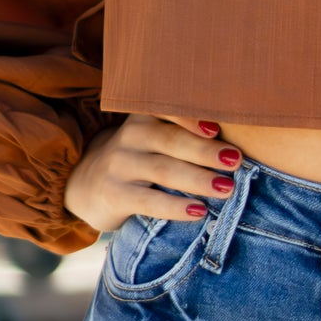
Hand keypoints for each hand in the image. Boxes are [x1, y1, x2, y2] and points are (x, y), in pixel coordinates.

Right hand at [62, 112, 238, 234]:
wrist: (84, 185)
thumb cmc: (136, 159)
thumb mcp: (151, 138)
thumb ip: (182, 133)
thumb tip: (236, 142)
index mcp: (144, 116)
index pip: (167, 109)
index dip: (191, 117)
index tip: (217, 128)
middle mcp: (130, 136)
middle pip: (172, 141)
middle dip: (206, 151)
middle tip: (236, 160)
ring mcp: (119, 165)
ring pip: (163, 170)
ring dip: (198, 179)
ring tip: (226, 188)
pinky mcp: (114, 195)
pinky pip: (149, 201)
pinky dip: (175, 207)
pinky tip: (199, 211)